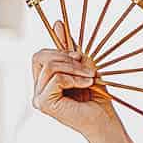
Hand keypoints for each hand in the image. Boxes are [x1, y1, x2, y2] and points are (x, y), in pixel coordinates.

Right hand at [31, 20, 119, 139]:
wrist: (104, 119)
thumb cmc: (96, 95)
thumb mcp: (82, 65)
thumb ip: (69, 48)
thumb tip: (57, 23)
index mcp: (43, 81)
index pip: (41, 55)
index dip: (60, 49)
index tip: (79, 55)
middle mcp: (37, 90)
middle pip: (40, 56)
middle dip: (66, 57)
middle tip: (88, 67)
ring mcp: (38, 97)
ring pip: (50, 66)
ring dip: (74, 68)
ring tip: (90, 76)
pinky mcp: (44, 103)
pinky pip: (56, 78)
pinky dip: (74, 78)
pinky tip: (86, 84)